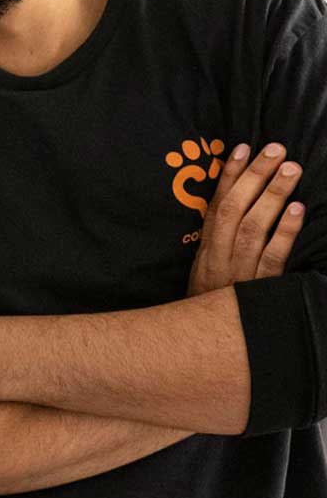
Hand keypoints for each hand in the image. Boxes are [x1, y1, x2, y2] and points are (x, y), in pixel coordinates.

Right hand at [187, 142, 303, 295]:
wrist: (201, 350)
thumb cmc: (209, 309)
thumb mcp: (205, 275)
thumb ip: (217, 245)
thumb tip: (231, 208)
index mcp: (204, 252)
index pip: (215, 205)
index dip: (228, 176)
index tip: (241, 147)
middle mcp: (218, 259)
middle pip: (234, 210)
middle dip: (254, 177)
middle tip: (276, 149)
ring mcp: (238, 275)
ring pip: (253, 228)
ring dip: (272, 196)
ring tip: (291, 169)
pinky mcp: (258, 291)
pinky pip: (272, 258)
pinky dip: (284, 232)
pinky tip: (297, 210)